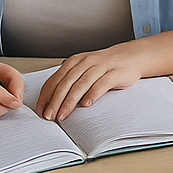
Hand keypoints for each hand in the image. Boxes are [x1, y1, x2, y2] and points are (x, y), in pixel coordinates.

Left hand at [36, 41, 150, 120]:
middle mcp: (86, 62)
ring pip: (81, 85)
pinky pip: (101, 84)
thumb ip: (69, 81)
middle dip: (55, 101)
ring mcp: (101, 67)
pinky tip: (86, 104)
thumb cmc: (105, 67)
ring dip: (70, 101)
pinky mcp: (115, 73)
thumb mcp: (83, 69)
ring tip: (63, 115)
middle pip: (66, 83)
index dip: (46, 96)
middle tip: (49, 116)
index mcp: (74, 62)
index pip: (55, 80)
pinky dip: (92, 94)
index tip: (41, 110)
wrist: (132, 56)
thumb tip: (49, 102)